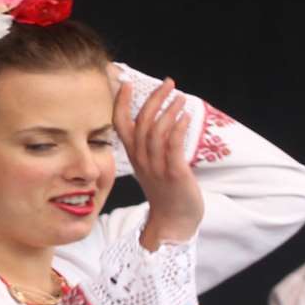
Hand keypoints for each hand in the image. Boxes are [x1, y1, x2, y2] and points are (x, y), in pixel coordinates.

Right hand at [115, 76, 203, 248]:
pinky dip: (177, 128)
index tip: (126, 83)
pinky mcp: (173, 173)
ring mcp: (156, 166)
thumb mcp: (151, 166)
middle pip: (141, 122)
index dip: (120, 103)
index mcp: (133, 156)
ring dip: (168, 110)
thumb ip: (149, 146)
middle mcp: (141, 159)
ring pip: (156, 131)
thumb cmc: (166, 192)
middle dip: (153, 99)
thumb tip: (156, 122)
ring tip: (180, 97)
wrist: (173, 221)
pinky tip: (184, 116)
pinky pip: (172, 146)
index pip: (120, 125)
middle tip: (168, 83)